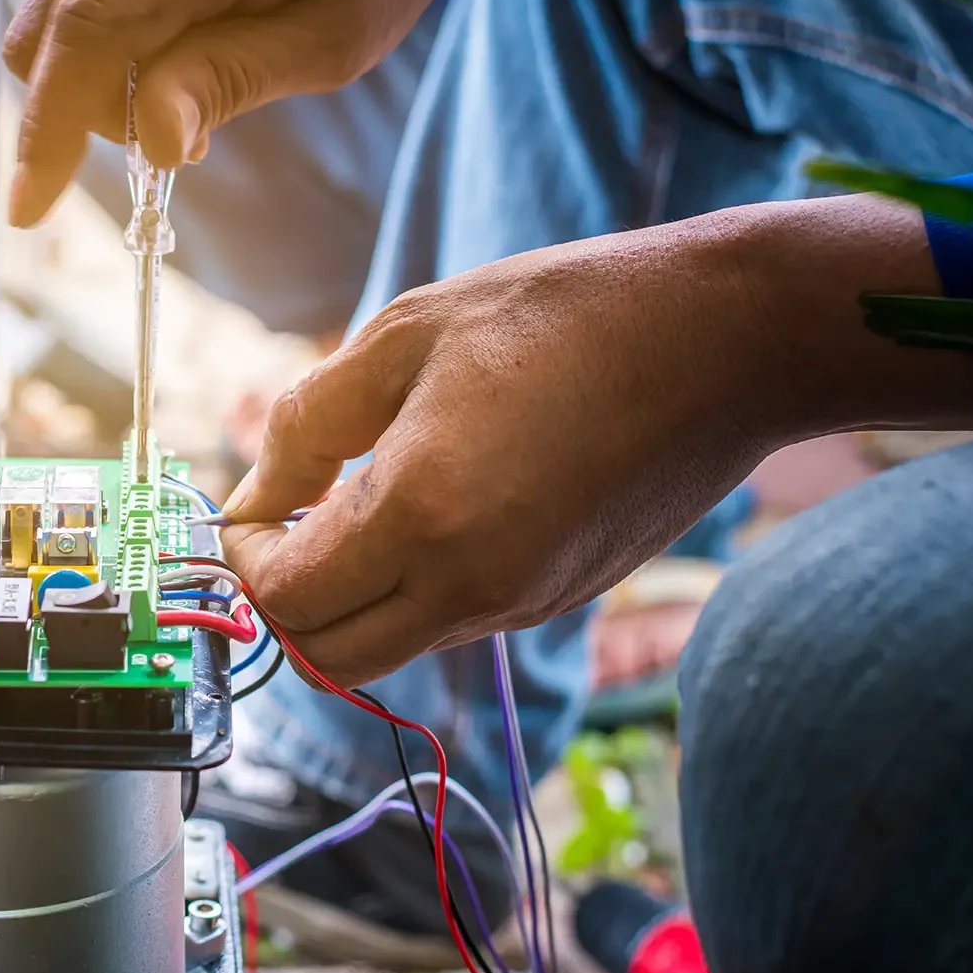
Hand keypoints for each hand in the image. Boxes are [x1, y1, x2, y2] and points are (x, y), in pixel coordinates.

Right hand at [3, 0, 444, 226]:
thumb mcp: (327, 33)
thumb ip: (229, 79)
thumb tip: (151, 144)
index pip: (82, 32)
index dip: (48, 126)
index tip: (29, 208)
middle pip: (42, 34)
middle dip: (82, 111)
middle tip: (173, 142)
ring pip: (50, 26)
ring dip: (94, 88)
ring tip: (180, 103)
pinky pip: (77, 10)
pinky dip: (105, 60)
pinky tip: (168, 71)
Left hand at [217, 196, 972, 686]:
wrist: (726, 340)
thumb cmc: (563, 315)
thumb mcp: (405, 336)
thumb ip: (306, 425)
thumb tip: (251, 499)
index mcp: (422, 517)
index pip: (285, 601)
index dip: (245, 559)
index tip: (256, 502)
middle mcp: (471, 586)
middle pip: (326, 656)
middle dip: (285, 600)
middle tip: (290, 521)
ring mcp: (521, 604)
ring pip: (386, 648)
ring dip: (348, 597)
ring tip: (357, 503)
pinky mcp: (557, 601)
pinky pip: (448, 624)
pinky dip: (410, 589)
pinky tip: (430, 508)